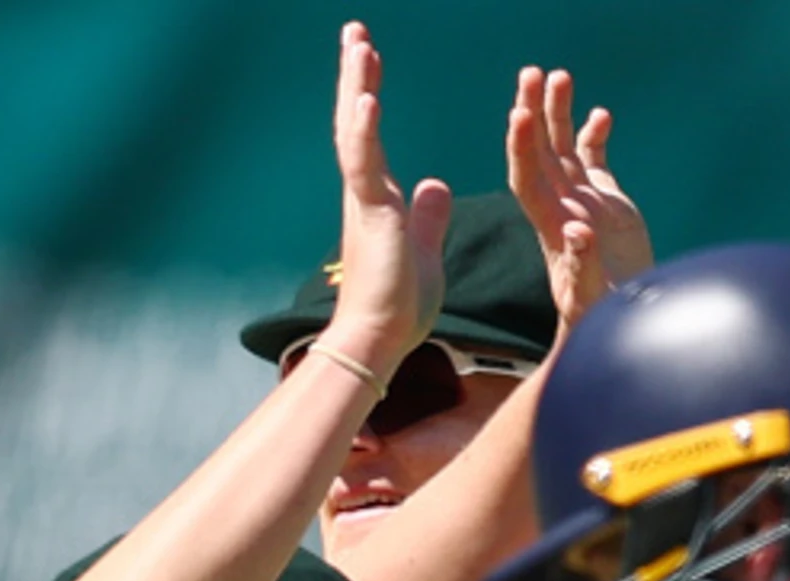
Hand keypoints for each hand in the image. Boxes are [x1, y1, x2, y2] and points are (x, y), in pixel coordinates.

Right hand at [320, 22, 453, 379]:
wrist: (380, 339)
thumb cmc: (399, 304)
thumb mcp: (424, 248)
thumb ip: (427, 216)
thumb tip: (434, 186)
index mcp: (379, 198)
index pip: (371, 134)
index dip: (368, 93)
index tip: (368, 58)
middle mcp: (365, 193)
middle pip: (357, 121)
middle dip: (356, 75)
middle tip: (355, 32)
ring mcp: (365, 202)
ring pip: (355, 133)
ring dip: (357, 87)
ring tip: (359, 45)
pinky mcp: (372, 217)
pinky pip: (365, 167)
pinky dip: (365, 132)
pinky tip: (367, 100)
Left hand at [506, 65, 650, 331]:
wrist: (615, 323)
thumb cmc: (598, 319)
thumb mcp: (588, 297)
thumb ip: (582, 264)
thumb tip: (577, 232)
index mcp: (550, 226)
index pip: (528, 177)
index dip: (523, 146)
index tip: (521, 114)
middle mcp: (560, 207)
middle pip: (539, 151)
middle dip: (533, 112)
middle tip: (530, 74)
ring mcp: (581, 202)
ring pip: (564, 148)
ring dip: (559, 113)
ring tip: (560, 76)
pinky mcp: (606, 203)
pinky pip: (593, 161)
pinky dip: (594, 137)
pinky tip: (600, 115)